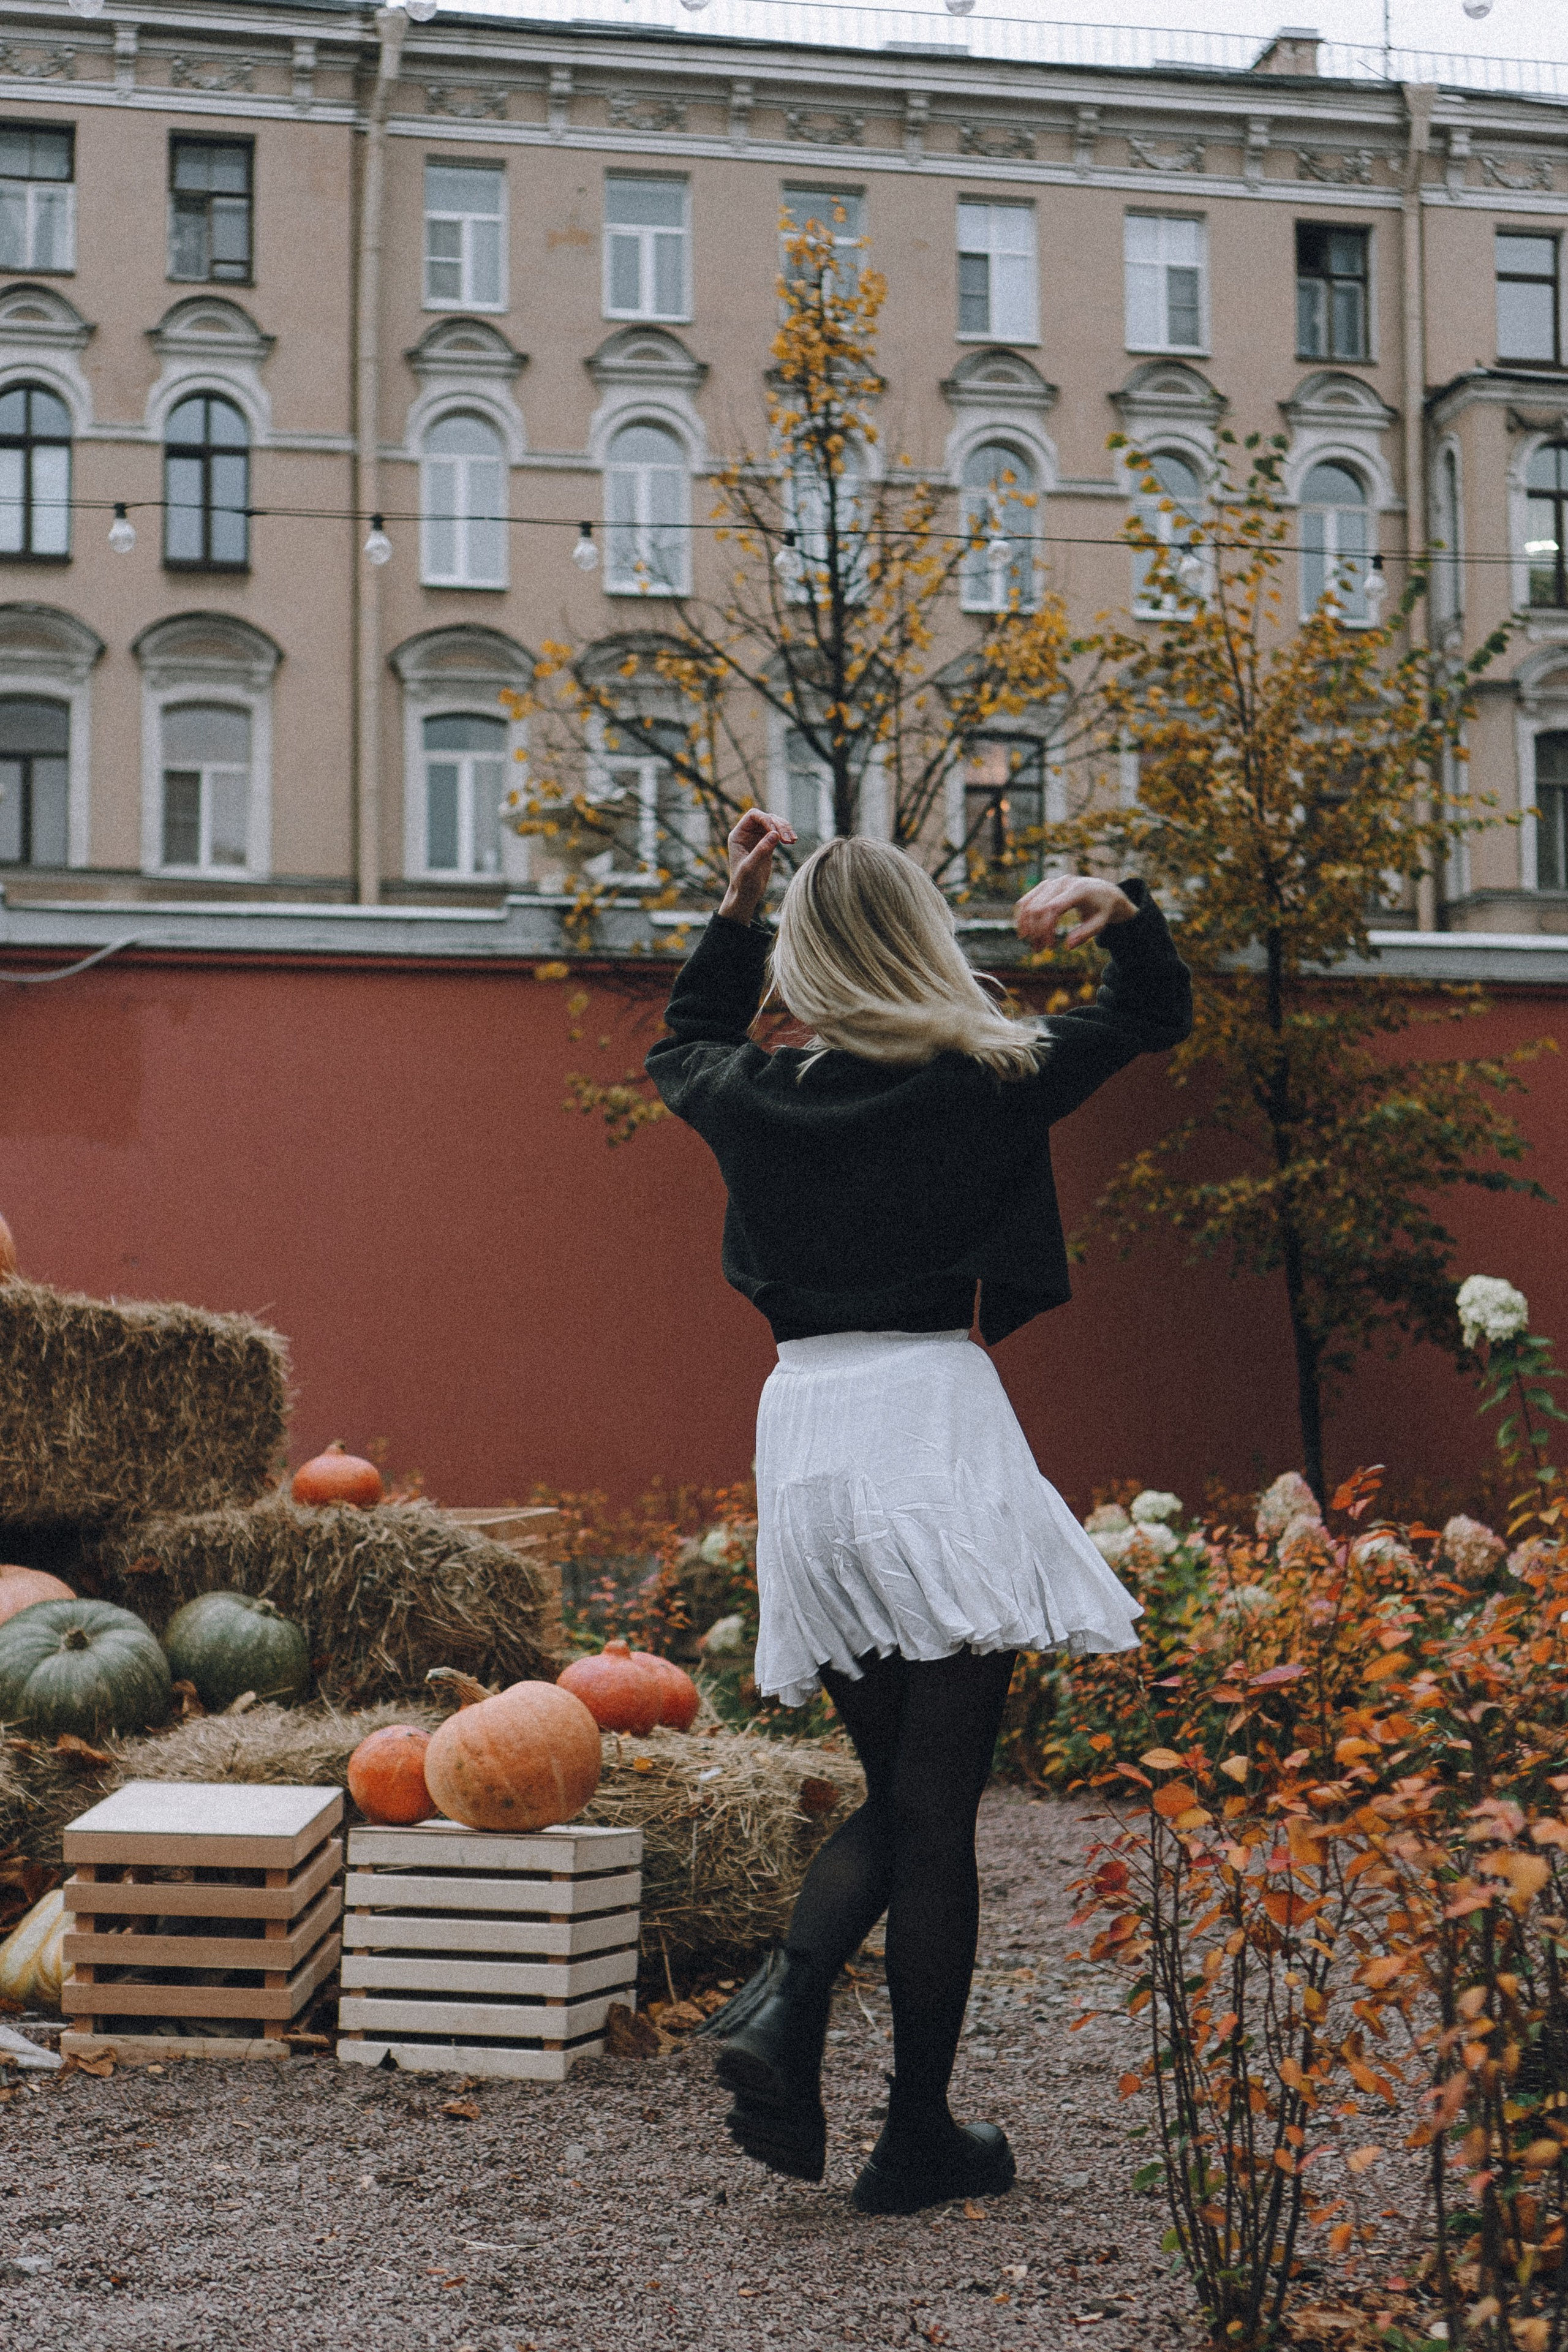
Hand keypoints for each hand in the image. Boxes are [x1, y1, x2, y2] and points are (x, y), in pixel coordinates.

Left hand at [718, 809, 796, 925]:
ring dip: (785, 829)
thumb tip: (775, 834)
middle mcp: (747, 833)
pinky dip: (786, 835)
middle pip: (766, 818)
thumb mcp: (750, 867)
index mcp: (738, 835)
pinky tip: (793, 842)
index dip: (766, 819)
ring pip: (774, 824)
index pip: (753, 815)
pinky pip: (778, 833)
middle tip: (788, 840)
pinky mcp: (767, 844)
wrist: (747, 894)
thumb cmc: (744, 882)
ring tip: (793, 841)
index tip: (776, 832)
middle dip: (779, 825)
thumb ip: (761, 850)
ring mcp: (757, 838)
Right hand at [1014, 873, 1136, 950]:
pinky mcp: (1044, 886)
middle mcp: (1061, 882)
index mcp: (1077, 889)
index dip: (1046, 928)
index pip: (1053, 907)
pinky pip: (1027, 900)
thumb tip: (1067, 946)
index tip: (1050, 946)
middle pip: (1038, 907)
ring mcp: (1051, 882)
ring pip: (1028, 903)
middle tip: (1039, 949)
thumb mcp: (1100, 923)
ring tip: (1032, 944)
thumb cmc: (1103, 909)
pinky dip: (1022, 916)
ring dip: (1026, 926)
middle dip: (1035, 931)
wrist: (1103, 892)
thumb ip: (1085, 934)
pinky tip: (1025, 932)